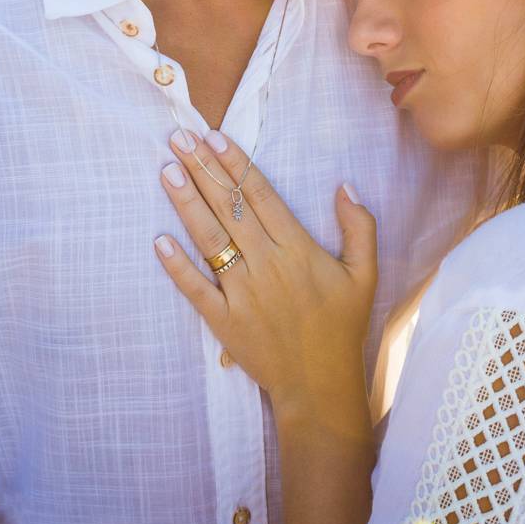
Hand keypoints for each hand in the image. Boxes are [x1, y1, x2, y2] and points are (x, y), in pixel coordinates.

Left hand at [155, 130, 377, 420]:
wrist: (320, 386)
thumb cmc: (342, 327)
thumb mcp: (365, 274)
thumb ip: (360, 228)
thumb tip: (345, 187)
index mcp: (298, 249)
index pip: (261, 195)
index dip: (236, 164)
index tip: (214, 136)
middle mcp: (267, 265)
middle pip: (230, 208)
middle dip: (203, 170)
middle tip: (178, 138)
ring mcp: (243, 293)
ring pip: (210, 239)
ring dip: (186, 203)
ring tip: (167, 170)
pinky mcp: (224, 321)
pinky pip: (196, 289)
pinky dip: (177, 266)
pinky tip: (159, 240)